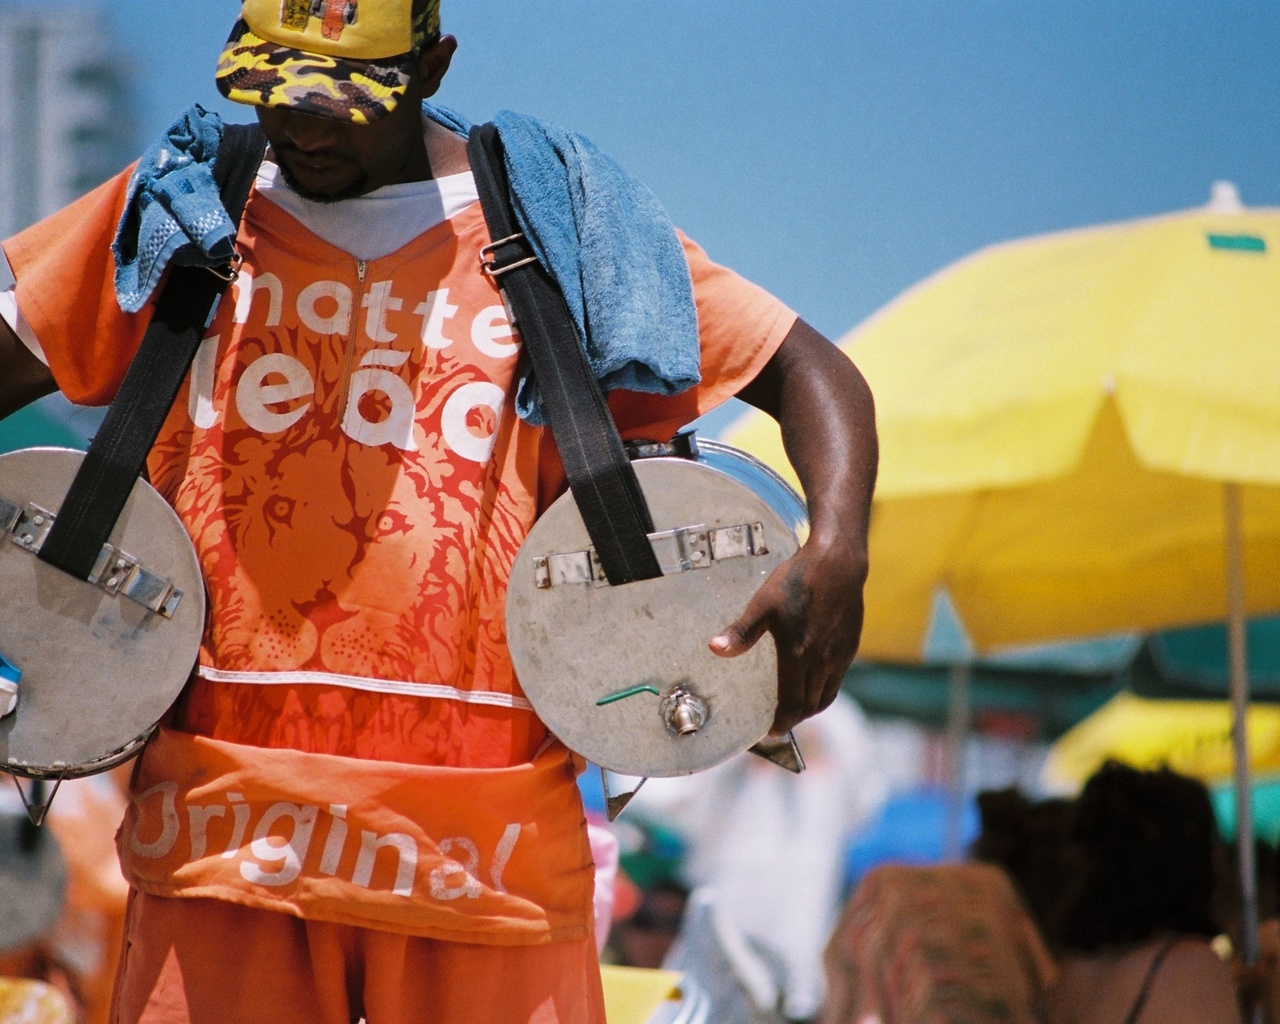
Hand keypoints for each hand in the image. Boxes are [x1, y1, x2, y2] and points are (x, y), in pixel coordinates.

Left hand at [708, 534, 865, 733]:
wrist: (837, 563)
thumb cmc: (797, 581)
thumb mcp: (763, 604)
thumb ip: (741, 631)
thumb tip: (715, 648)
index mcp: (799, 656)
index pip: (792, 705)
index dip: (781, 723)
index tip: (770, 731)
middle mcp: (823, 661)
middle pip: (810, 706)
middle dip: (794, 718)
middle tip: (778, 720)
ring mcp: (839, 655)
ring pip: (826, 695)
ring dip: (810, 707)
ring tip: (794, 707)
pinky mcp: (850, 646)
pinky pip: (837, 679)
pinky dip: (823, 690)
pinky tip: (812, 679)